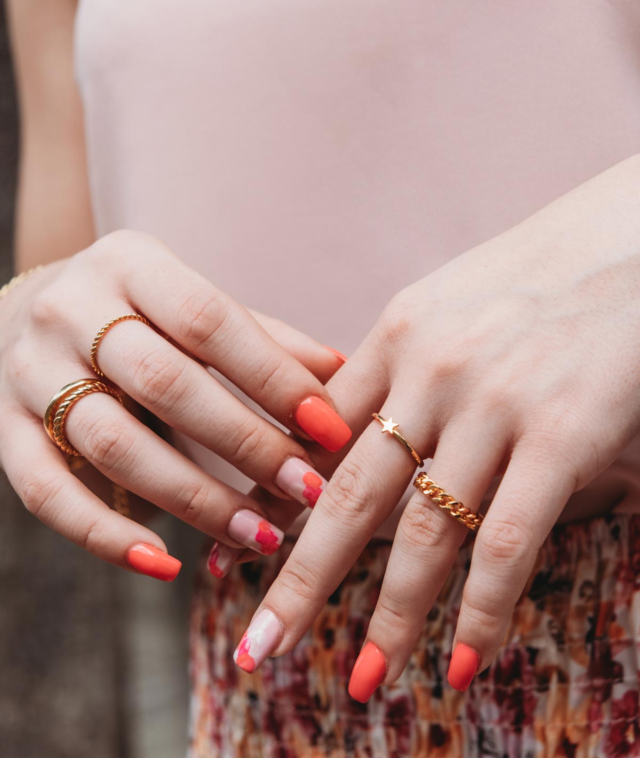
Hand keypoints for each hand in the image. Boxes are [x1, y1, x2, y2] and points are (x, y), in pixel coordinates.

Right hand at [0, 230, 349, 579]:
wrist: (22, 309)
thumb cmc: (133, 311)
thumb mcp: (189, 303)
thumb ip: (259, 336)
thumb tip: (339, 370)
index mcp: (130, 263)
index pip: (209, 321)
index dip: (274, 377)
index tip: (330, 429)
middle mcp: (70, 309)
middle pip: (164, 383)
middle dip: (244, 443)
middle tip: (307, 491)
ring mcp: (28, 368)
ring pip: (112, 442)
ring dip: (193, 498)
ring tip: (259, 535)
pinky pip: (44, 491)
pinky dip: (103, 534)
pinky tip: (163, 563)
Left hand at [234, 154, 639, 692]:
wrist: (627, 238)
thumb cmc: (533, 278)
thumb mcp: (446, 304)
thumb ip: (395, 369)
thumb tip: (340, 431)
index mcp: (396, 335)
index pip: (317, 436)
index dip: (279, 499)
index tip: (243, 549)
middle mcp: (431, 372)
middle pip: (349, 496)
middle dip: (300, 580)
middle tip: (260, 645)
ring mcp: (493, 405)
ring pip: (423, 534)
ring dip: (389, 617)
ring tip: (361, 678)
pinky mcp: (561, 435)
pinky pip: (506, 543)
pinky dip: (481, 610)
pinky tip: (459, 662)